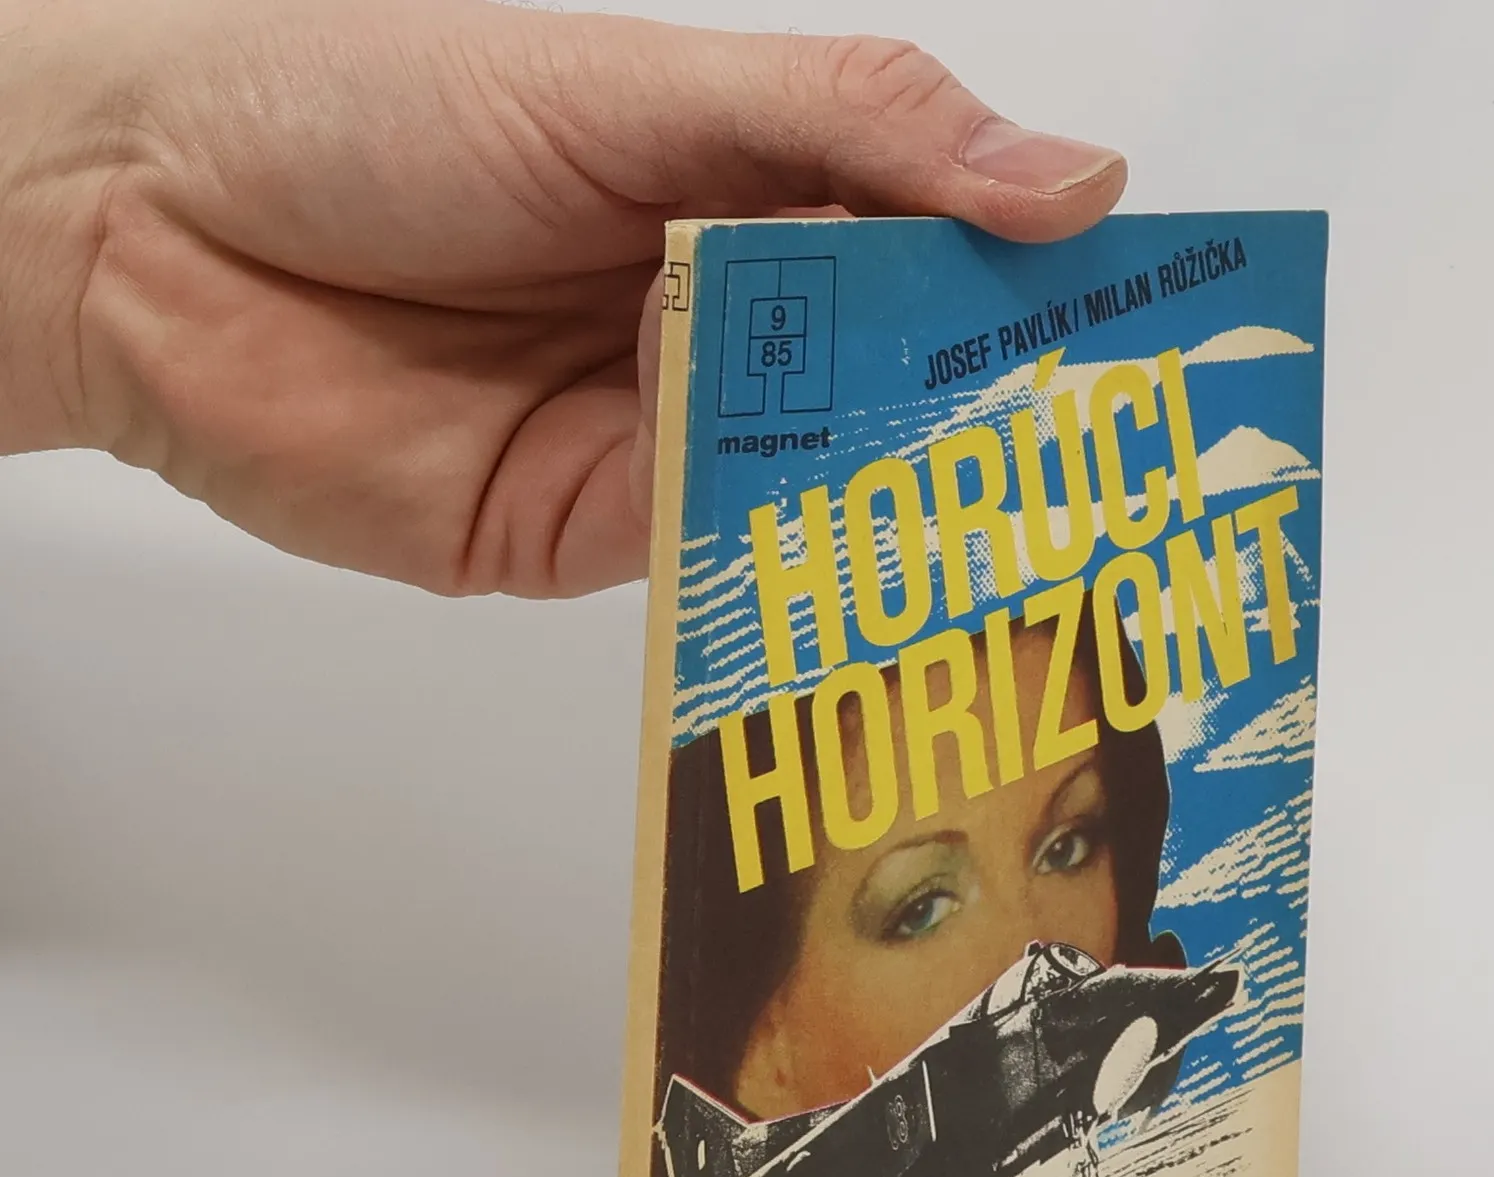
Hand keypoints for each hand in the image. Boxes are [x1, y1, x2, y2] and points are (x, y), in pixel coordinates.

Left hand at [0, 0, 1124, 594]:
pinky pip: (733, 568)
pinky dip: (804, 578)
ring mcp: (671, 439)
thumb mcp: (639, 88)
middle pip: (899, 386)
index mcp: (750, 188)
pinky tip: (888, 593)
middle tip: (1135, 480)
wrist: (150, 240)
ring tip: (1047, 553)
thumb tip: (1069, 177)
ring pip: (830, 487)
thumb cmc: (371, 108)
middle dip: (1004, 429)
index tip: (1164, 334)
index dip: (1046, 291)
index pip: (938, 247)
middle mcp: (726, 322)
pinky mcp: (606, 542)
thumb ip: (850, 129)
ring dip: (918, 515)